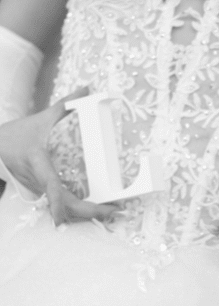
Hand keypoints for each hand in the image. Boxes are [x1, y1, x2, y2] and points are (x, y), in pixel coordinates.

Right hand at [0, 87, 117, 225]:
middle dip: (87, 212)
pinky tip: (98, 209)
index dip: (58, 201)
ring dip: (86, 213)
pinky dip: (79, 209)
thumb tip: (88, 88)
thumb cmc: (18, 133)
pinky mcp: (42, 193)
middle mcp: (37, 180)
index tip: (64, 217)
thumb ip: (65, 105)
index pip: (49, 184)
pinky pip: (62, 204)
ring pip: (62, 208)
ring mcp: (39, 190)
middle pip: (62, 204)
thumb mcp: (41, 118)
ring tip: (112, 211)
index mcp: (37, 162)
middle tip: (113, 210)